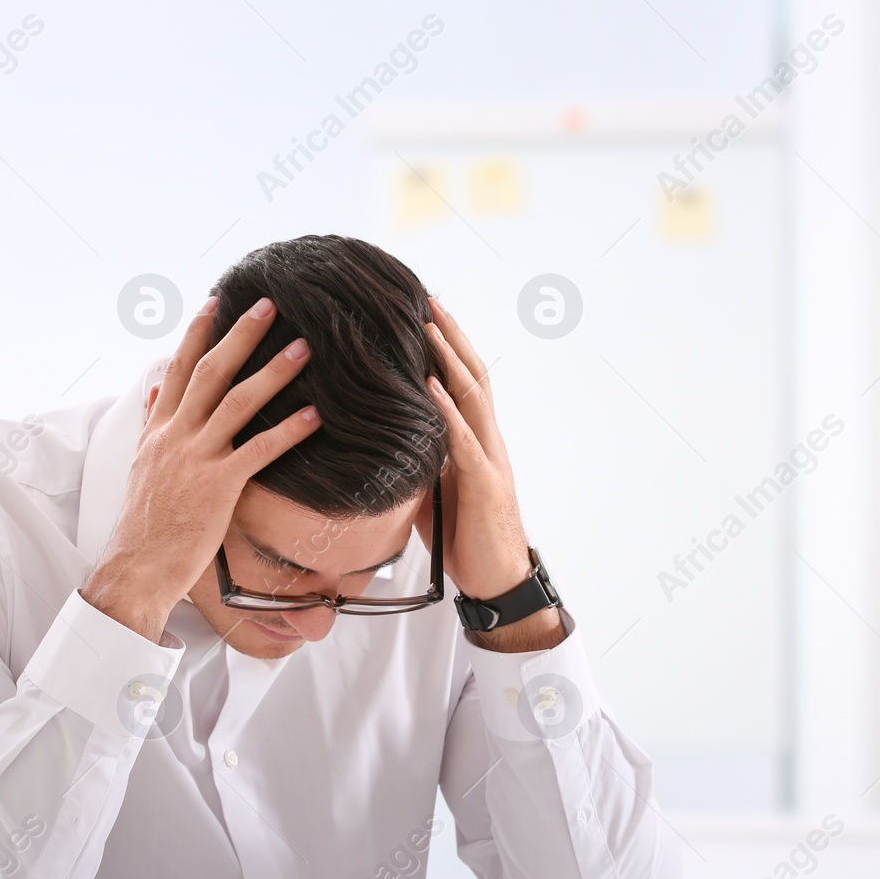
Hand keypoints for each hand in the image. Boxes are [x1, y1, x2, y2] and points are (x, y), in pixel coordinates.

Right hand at [81, 296, 319, 640]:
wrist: (138, 567)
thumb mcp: (141, 467)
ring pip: (236, 403)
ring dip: (272, 372)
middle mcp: (175, 437)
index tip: (216, 302)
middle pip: (210, 372)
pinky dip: (287, 431)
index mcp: (158, 431)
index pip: (178, 369)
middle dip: (239, 335)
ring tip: (303, 348)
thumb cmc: (146, 525)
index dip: (197, 334)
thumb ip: (153, 426)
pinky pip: (258, 451)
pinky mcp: (218, 487)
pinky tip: (314, 416)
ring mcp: (196, 459)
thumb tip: (157, 392)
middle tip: (269, 305)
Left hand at [417, 296, 564, 651]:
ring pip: (472, 396)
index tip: (425, 313)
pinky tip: (429, 385)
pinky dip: (447, 410)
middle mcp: (487, 440)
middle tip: (428, 298)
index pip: (463, 382)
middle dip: (450, 336)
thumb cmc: (463, 537)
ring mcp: (489, 459)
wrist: (496, 580)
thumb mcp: (432, 491)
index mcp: (475, 441)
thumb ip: (417, 460)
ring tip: (428, 326)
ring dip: (449, 358)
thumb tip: (383, 441)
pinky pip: (464, 440)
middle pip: (472, 375)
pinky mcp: (484, 484)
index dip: (447, 346)